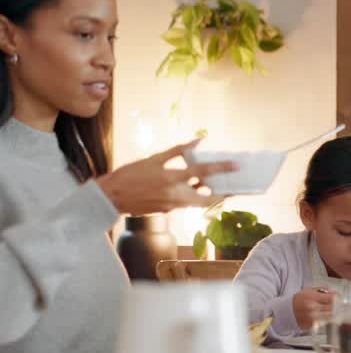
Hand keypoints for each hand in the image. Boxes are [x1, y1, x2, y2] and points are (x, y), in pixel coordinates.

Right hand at [95, 139, 236, 215]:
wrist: (111, 197)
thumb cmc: (129, 175)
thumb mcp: (153, 159)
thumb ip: (177, 151)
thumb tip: (198, 141)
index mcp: (171, 179)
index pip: (202, 172)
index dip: (222, 167)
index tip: (237, 165)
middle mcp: (175, 195)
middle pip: (208, 199)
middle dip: (223, 194)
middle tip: (233, 187)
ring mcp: (172, 206)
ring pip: (198, 203)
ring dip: (208, 194)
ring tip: (214, 184)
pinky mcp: (167, 211)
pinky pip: (186, 203)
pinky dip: (193, 196)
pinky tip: (195, 186)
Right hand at [292, 287, 335, 331]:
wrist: (288, 310)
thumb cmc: (300, 299)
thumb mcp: (310, 290)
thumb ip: (324, 290)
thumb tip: (336, 292)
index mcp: (312, 298)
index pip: (332, 299)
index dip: (336, 298)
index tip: (337, 298)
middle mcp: (313, 309)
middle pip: (332, 309)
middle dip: (335, 306)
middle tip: (334, 304)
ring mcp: (312, 319)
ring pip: (330, 317)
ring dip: (330, 313)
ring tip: (326, 310)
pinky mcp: (312, 326)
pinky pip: (324, 323)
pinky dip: (324, 319)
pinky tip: (320, 316)